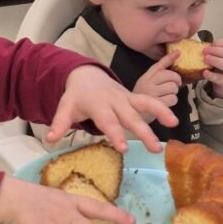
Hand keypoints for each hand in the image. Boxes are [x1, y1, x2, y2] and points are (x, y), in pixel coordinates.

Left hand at [46, 65, 178, 153]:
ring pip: (144, 105)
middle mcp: (115, 101)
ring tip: (173, 125)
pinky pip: (149, 101)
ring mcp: (126, 98)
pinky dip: (161, 107)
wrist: (85, 75)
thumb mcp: (65, 108)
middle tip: (154, 148)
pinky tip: (173, 120)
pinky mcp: (133, 97)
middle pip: (130, 117)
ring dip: (159, 113)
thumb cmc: (75, 97)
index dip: (115, 134)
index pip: (108, 122)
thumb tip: (50, 140)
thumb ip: (59, 125)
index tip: (123, 148)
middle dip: (142, 131)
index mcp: (98, 106)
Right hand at [133, 52, 181, 111]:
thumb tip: (176, 55)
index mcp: (145, 77)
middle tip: (175, 86)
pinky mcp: (156, 104)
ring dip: (174, 93)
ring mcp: (152, 93)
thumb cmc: (142, 99)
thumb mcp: (145, 83)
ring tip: (167, 96)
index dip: (169, 58)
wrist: (133, 116)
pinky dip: (173, 101)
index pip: (159, 65)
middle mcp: (148, 83)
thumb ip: (158, 72)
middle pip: (170, 76)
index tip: (178, 52)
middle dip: (176, 81)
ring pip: (173, 88)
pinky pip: (173, 98)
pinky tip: (167, 103)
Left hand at [201, 38, 222, 98]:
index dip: (220, 43)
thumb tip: (204, 47)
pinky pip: (220, 78)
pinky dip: (212, 75)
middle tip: (205, 51)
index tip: (210, 44)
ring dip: (216, 61)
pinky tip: (204, 72)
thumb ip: (216, 51)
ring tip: (206, 59)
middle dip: (217, 51)